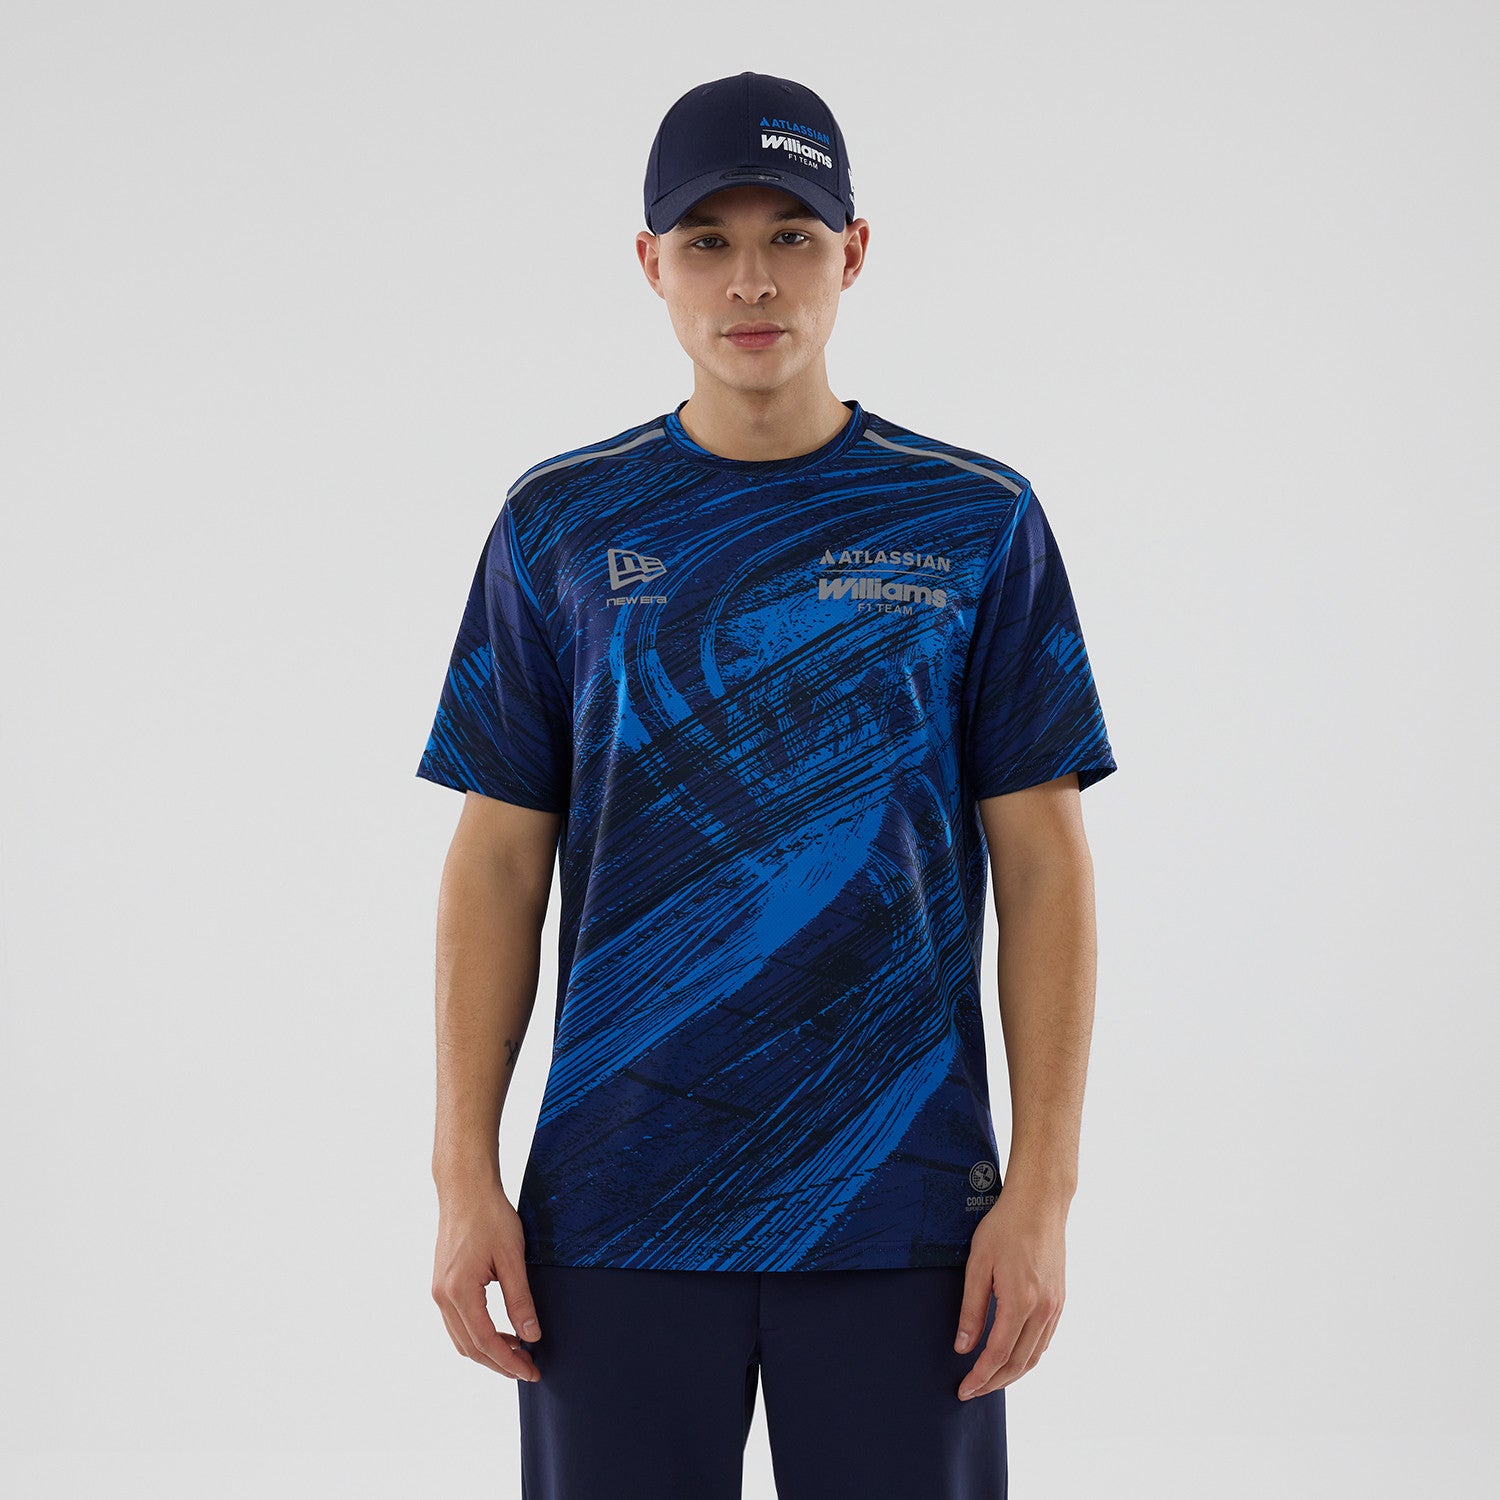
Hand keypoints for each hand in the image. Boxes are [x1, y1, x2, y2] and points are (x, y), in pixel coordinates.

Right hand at [431, 1178, 542, 1382]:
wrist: (465, 1190)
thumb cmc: (490, 1216)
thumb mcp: (512, 1257)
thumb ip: (520, 1299)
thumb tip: (531, 1335)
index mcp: (459, 1291)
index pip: (485, 1341)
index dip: (509, 1361)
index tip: (531, 1371)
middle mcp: (442, 1296)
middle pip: (470, 1347)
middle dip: (500, 1363)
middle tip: (529, 1369)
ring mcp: (438, 1291)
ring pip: (461, 1338)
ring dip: (488, 1351)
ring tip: (518, 1352)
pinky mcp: (441, 1284)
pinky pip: (457, 1323)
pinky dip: (477, 1335)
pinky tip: (500, 1331)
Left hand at [953, 1186, 1066, 1399]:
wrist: (1040, 1204)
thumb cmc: (1004, 1227)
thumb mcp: (978, 1264)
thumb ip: (971, 1309)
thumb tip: (963, 1346)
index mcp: (1021, 1301)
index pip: (998, 1354)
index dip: (980, 1376)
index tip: (963, 1389)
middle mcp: (1043, 1310)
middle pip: (1019, 1363)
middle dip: (994, 1382)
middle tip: (972, 1391)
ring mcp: (1055, 1306)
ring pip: (1035, 1355)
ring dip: (1012, 1374)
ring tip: (989, 1379)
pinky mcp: (1060, 1300)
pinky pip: (1045, 1340)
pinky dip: (1028, 1356)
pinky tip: (1013, 1356)